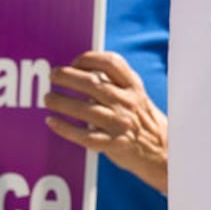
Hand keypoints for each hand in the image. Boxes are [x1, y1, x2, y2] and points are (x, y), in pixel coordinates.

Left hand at [45, 50, 167, 191]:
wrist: (161, 150)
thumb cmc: (140, 118)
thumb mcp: (135, 94)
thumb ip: (114, 82)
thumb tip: (80, 69)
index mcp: (134, 87)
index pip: (112, 63)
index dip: (90, 59)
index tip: (74, 62)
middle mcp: (128, 103)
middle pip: (93, 84)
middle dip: (68, 77)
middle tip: (53, 75)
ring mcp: (121, 124)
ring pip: (85, 110)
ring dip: (61, 102)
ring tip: (48, 98)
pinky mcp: (114, 145)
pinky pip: (85, 137)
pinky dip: (66, 129)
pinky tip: (52, 122)